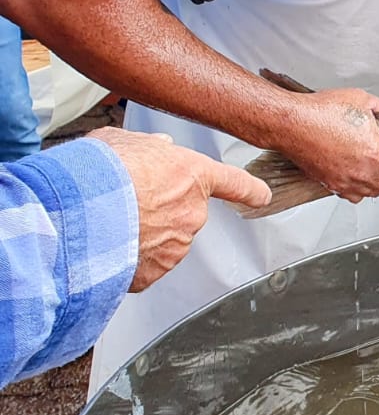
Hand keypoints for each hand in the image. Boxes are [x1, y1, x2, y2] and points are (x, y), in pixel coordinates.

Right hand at [92, 127, 271, 290]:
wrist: (81, 209)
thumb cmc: (101, 171)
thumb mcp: (125, 142)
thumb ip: (148, 147)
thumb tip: (157, 148)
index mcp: (192, 175)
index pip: (234, 183)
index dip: (249, 190)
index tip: (261, 196)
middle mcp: (192, 213)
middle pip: (182, 213)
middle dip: (158, 211)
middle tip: (125, 202)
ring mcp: (176, 245)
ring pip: (162, 241)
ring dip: (141, 235)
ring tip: (110, 222)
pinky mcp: (155, 272)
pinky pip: (144, 265)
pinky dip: (128, 259)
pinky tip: (107, 245)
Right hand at [274, 88, 378, 202]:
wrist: (291, 124)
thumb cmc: (321, 112)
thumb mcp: (359, 99)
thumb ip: (376, 107)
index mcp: (376, 152)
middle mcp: (363, 170)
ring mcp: (346, 180)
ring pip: (372, 193)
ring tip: (378, 173)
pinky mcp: (331, 183)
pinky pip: (352, 195)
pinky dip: (359, 191)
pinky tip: (356, 180)